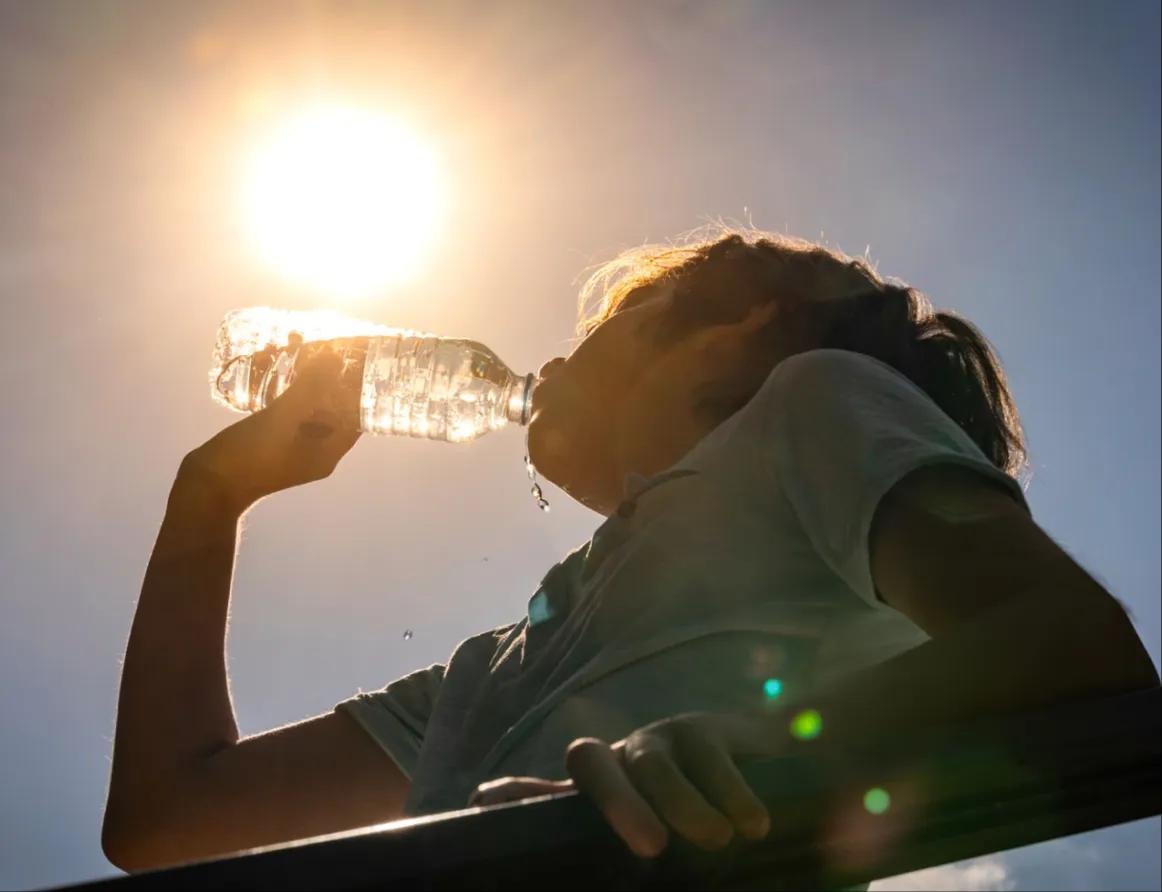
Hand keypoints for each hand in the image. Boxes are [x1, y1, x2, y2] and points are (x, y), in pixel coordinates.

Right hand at [181, 344, 361, 512]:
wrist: (205, 487)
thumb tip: (336, 359)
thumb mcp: (281, 420)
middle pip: (333, 406)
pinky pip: (287, 408)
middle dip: (328, 374)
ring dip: (304, 376)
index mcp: (328, 453)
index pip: (357, 416)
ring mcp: (294, 446)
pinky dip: (284, 387)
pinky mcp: (273, 439)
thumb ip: (309, 390)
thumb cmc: (248, 458)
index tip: (355, 356)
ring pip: (308, 404)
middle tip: (322, 342)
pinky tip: (272, 361)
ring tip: (295, 342)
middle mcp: (316, 450)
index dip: (359, 387)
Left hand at [469, 712, 777, 858]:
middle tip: (652, 848)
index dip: (515, 796)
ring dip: (683, 802)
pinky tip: (755, 824)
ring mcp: (658, 741)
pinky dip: (732, 792)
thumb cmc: (707, 828)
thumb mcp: (665, 845)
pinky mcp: (703, 728)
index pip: (544, 794)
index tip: (484, 801)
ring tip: (717, 839)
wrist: (777, 775)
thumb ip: (613, 859)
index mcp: (598, 800)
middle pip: (591, 762)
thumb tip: (577, 867)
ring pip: (650, 762)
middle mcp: (619, 763)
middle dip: (614, 801)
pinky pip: (709, 755)